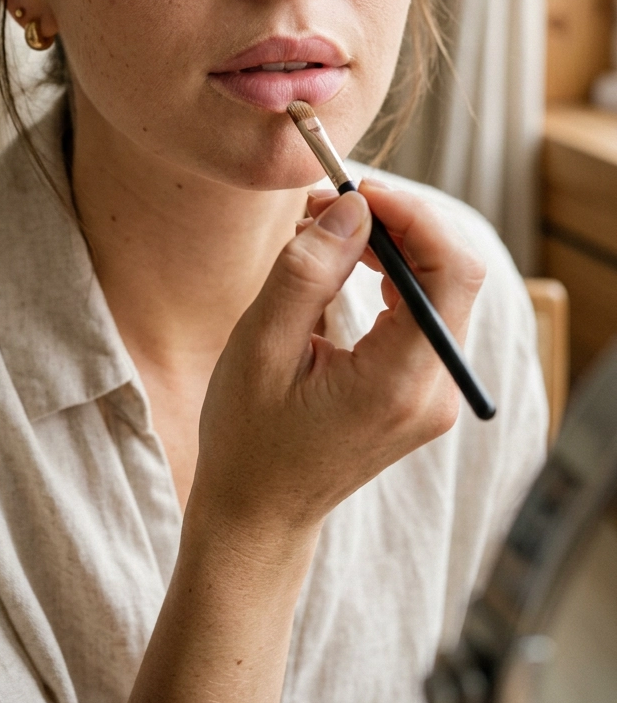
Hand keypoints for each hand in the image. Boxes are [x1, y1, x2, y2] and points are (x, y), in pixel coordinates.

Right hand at [187, 181, 484, 548]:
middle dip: (397, 221)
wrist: (259, 513)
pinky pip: (425, 308)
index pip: (453, 270)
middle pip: (454, 272)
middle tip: (328, 201)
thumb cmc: (248, 439)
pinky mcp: (422, 387)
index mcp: (399, 383)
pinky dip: (391, 271)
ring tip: (324, 225)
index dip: (415, 214)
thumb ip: (309, 271)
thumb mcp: (261, 347)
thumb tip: (354, 207)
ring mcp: (435, 392)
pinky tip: (344, 260)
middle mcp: (435, 389)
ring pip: (442, 284)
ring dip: (391, 242)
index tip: (357, 189)